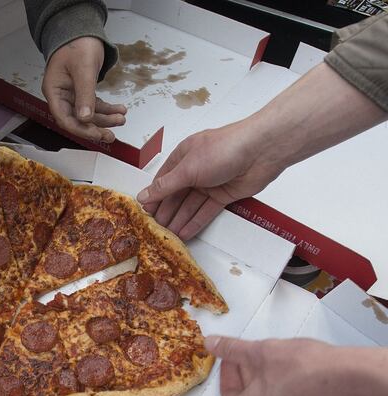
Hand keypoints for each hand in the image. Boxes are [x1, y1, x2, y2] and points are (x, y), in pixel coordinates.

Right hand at [43, 36, 125, 143]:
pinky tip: (119, 110)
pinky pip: (94, 105)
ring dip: (105, 118)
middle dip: (95, 127)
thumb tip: (85, 118)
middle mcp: (61, 95)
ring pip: (88, 114)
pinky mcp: (82, 91)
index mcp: (54, 91)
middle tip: (111, 134)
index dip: (80, 129)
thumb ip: (84, 94)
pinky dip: (107, 109)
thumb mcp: (83, 69)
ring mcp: (71, 94)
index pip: (64, 118)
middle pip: (77, 119)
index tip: (97, 134)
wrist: (82, 30)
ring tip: (121, 118)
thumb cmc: (77, 44)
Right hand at [136, 123, 283, 239]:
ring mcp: (210, 183)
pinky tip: (185, 232)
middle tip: (155, 229)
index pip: (163, 180)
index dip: (154, 196)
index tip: (145, 212)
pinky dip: (196, 222)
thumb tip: (144, 196)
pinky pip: (206, 211)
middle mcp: (195, 169)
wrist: (261, 152)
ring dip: (179, 219)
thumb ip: (165, 186)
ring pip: (190, 205)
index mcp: (183, 156)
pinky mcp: (224, 195)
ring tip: (168, 236)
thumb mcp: (187, 168)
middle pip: (176, 194)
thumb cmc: (222, 150)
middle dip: (166, 211)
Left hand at [206, 336, 387, 395]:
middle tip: (253, 353)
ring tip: (277, 358)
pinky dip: (289, 389)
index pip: (227, 393)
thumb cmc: (312, 372)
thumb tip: (214, 344)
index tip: (230, 355)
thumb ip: (232, 349)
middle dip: (249, 373)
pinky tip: (297, 371)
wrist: (357, 381)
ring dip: (269, 379)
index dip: (227, 369)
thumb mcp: (260, 352)